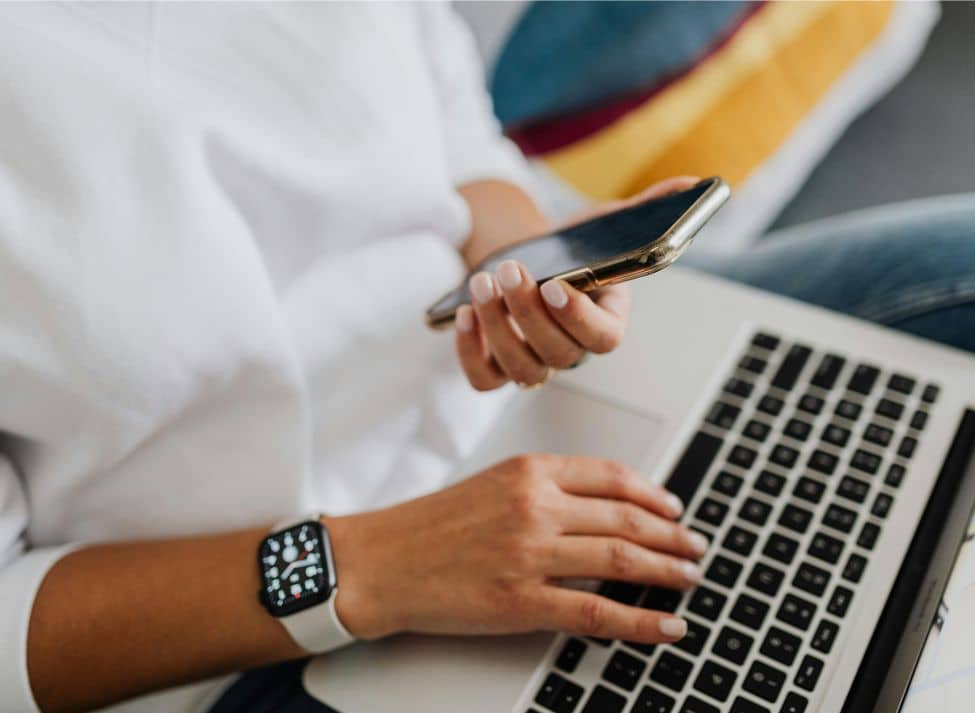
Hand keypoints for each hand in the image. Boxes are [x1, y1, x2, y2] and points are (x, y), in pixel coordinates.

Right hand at [326, 454, 708, 643]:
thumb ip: (545, 489)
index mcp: (529, 471)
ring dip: (667, 571)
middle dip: (672, 536)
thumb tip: (603, 508)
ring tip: (690, 579)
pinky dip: (641, 622)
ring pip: (622, 560)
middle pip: (626, 518)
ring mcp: (530, 554)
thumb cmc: (432, 524)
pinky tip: (666, 625)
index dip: (653, 496)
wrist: (381, 561)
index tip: (674, 510)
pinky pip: (598, 613)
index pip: (612, 477)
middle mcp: (535, 506)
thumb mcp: (492, 485)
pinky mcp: (522, 602)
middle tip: (695, 548)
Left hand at [454, 177, 699, 389]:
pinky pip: (484, 380)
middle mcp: (572, 349)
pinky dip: (470, 353)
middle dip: (528, 313)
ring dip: (498, 327)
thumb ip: (644, 210)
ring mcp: (535, 362)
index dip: (579, 317)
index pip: (604, 338)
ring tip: (482, 283)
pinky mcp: (497, 367)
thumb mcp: (603, 226)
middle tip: (509, 269)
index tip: (557, 284)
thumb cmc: (570, 250)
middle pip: (559, 354)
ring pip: (522, 370)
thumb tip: (690, 185)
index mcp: (606, 319)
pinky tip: (464, 313)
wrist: (527, 264)